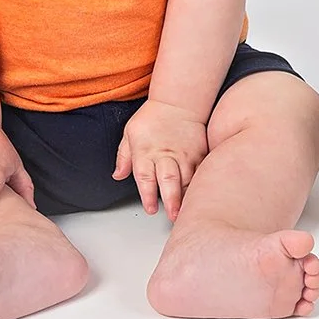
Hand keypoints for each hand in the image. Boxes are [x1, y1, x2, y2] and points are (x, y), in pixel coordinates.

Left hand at [113, 98, 208, 220]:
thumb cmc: (152, 118)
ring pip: (187, 178)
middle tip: (173, 216)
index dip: (148, 195)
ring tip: (187, 211)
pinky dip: (201, 184)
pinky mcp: (199, 152)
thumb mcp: (130, 133)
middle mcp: (165, 155)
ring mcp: (184, 154)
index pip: (145, 177)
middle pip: (169, 180)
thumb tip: (117, 175)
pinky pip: (201, 171)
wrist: (178, 102)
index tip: (151, 209)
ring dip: (187, 196)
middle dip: (171, 200)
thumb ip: (123, 156)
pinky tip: (201, 195)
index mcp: (145, 152)